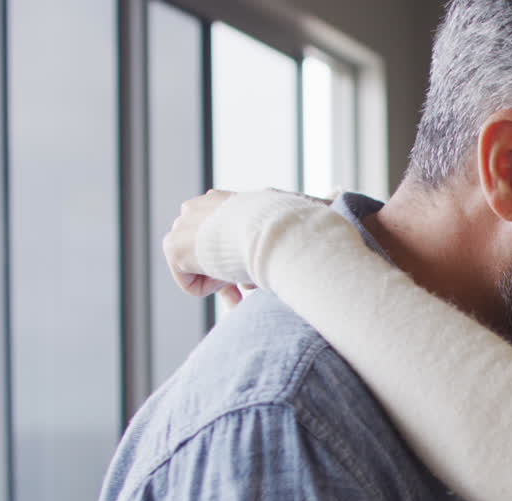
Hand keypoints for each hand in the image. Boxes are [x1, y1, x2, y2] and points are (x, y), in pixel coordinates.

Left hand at [164, 188, 335, 307]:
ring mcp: (183, 227)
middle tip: (243, 296)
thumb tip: (338, 194)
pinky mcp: (173, 249)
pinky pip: (189, 283)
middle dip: (224, 275)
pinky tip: (226, 280)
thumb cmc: (294, 226)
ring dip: (219, 283)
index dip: (237, 260)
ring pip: (199, 268)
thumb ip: (310, 209)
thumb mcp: (299, 213)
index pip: (220, 235)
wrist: (274, 231)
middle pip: (205, 252)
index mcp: (224, 200)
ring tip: (240, 290)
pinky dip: (209, 290)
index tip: (252, 280)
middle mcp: (198, 208)